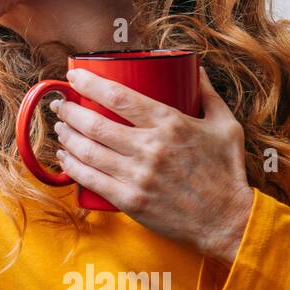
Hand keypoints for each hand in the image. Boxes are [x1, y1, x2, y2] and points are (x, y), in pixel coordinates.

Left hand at [49, 65, 254, 262]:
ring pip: (88, 151)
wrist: (228, 221)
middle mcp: (151, 148)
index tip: (74, 76)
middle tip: (60, 104)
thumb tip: (194, 68)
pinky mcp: (130, 201)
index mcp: (170, 124)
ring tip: (60, 128)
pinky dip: (72, 166)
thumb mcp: (225, 126)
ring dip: (67, 137)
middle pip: (95, 123)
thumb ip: (208, 94)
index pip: (119, 97)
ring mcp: (138, 176)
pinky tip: (64, 157)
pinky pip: (90, 180)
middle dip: (69, 111)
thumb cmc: (226, 171)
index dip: (90, 83)